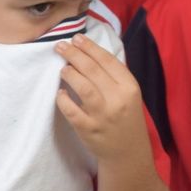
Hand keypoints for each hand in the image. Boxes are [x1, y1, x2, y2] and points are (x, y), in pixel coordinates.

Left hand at [55, 35, 143, 162]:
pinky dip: (63, 99)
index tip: (77, 38)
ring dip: (69, 74)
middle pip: (92, 70)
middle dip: (74, 54)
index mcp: (130, 87)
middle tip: (61, 46)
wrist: (127, 153)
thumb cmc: (125, 118)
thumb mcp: (129, 94)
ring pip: (82, 87)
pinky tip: (60, 93)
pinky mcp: (88, 129)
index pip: (108, 61)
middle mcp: (117, 100)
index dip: (90, 47)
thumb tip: (88, 51)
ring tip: (63, 68)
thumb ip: (114, 76)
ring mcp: (102, 116)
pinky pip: (71, 110)